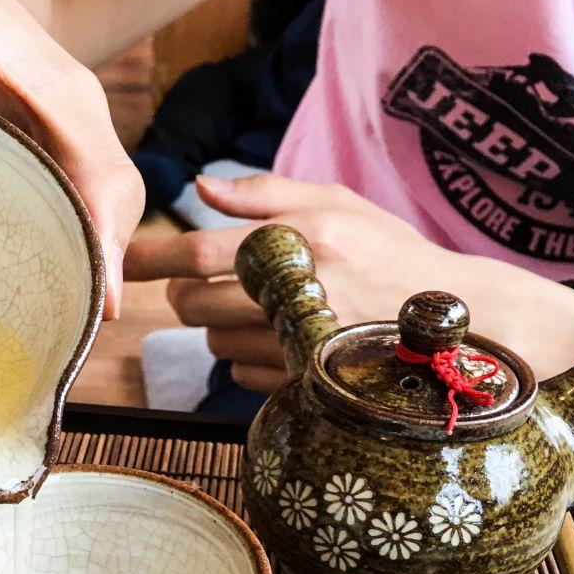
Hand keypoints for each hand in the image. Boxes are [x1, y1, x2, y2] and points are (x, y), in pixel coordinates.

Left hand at [124, 174, 573, 393]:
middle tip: (204, 282)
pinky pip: (240, 374)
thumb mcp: (337, 203)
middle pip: (193, 303)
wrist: (450, 321)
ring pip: (214, 340)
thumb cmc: (390, 252)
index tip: (123, 257)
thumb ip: (264, 192)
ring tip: (264, 308)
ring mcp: (297, 345)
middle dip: (186, 293)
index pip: (198, 252)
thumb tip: (199, 189)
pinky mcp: (300, 384)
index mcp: (300, 241)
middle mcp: (296, 294)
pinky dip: (247, 357)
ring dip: (220, 325)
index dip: (151, 257)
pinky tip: (283, 339)